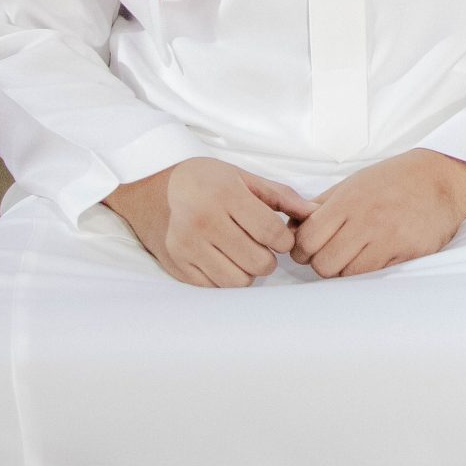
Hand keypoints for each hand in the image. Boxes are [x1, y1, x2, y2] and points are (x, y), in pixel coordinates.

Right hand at [106, 157, 315, 288]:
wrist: (150, 187)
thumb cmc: (205, 180)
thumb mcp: (244, 177)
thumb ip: (282, 197)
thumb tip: (314, 214)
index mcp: (225, 196)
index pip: (272, 235)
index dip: (285, 240)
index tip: (279, 236)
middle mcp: (203, 223)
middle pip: (259, 263)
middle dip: (269, 258)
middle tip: (261, 246)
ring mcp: (186, 247)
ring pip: (238, 282)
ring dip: (248, 272)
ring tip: (243, 254)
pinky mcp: (176, 265)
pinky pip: (214, 288)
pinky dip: (225, 278)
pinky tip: (223, 260)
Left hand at [294, 150, 465, 277]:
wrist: (442, 178)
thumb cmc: (393, 180)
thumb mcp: (352, 183)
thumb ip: (320, 205)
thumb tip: (291, 227)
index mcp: (348, 201)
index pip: (305, 240)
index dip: (302, 249)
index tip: (310, 247)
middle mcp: (367, 221)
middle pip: (323, 264)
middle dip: (322, 263)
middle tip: (333, 254)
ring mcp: (389, 239)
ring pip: (348, 275)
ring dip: (347, 270)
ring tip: (356, 256)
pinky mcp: (409, 253)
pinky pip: (376, 276)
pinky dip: (371, 271)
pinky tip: (377, 256)